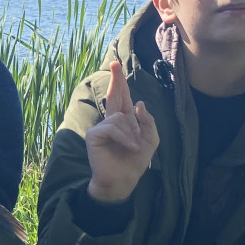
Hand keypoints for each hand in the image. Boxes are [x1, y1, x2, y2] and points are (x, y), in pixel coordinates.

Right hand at [86, 61, 159, 202]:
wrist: (123, 180)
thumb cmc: (135, 162)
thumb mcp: (150, 140)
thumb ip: (147, 122)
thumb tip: (139, 103)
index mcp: (124, 121)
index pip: (122, 98)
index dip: (120, 83)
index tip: (116, 65)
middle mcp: (112, 122)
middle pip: (114, 96)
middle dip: (116, 80)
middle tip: (114, 63)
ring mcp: (101, 128)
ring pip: (120, 118)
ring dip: (131, 134)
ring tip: (134, 148)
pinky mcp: (94, 135)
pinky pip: (112, 127)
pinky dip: (124, 137)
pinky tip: (128, 147)